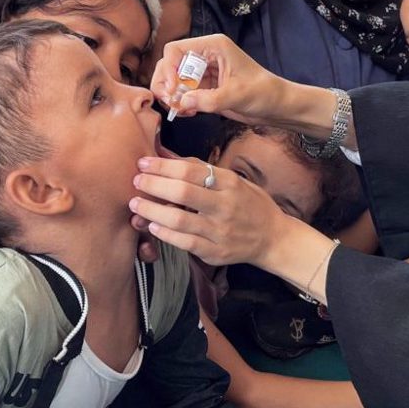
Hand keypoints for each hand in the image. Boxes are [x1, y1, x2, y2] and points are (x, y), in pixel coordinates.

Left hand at [128, 156, 301, 266]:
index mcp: (230, 184)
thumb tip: (166, 155)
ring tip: (136, 204)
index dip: (162, 166)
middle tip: (136, 181)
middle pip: (182, 193)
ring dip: (152, 210)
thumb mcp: (233, 180)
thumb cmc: (250, 204)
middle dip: (154, 185)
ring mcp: (221, 231)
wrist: (273, 238)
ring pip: (179, 220)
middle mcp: (226, 206)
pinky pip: (185, 243)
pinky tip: (152, 225)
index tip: (144, 162)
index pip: (190, 171)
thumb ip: (201, 169)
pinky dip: (165, 234)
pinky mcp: (216, 252)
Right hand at [150, 34, 286, 124]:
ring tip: (180, 110)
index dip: (169, 69)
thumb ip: (209, 99)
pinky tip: (188, 113)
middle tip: (171, 103)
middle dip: (166, 83)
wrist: (277, 107)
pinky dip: (180, 103)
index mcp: (213, 46)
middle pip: (169, 64)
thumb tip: (182, 103)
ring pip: (173, 80)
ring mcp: (203, 73)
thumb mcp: (237, 95)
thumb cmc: (264, 93)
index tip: (174, 89)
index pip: (176, 50)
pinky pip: (182, 93)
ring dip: (171, 95)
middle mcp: (205, 56)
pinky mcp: (204, 88)